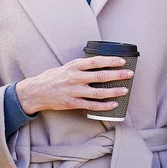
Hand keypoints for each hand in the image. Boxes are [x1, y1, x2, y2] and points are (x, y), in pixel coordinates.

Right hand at [15, 56, 133, 114]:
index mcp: (74, 66)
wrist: (36, 91)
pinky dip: (104, 106)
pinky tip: (113, 104)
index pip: (96, 61)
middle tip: (130, 74)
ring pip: (98, 92)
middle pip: (100, 76)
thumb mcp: (66, 67)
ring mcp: (74, 91)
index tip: (122, 61)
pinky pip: (91, 105)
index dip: (110, 61)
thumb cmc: (53, 78)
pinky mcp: (72, 103)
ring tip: (125, 90)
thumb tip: (98, 64)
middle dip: (117, 75)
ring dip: (113, 91)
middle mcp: (75, 78)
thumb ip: (81, 66)